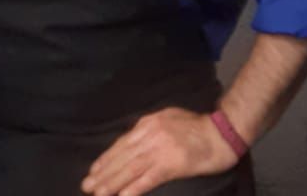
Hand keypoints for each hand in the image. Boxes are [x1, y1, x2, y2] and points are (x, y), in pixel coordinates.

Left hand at [82, 107, 237, 195]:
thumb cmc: (196, 126)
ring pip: (129, 169)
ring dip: (111, 183)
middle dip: (103, 173)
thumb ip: (150, 129)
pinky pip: (146, 180)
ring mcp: (159, 149)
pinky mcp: (170, 164)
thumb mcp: (168, 118)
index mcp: (149, 123)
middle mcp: (150, 134)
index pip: (122, 143)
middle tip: (87, 185)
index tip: (93, 170)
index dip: (106, 159)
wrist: (220, 133)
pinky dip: (132, 189)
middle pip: (122, 157)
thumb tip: (132, 143)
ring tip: (97, 193)